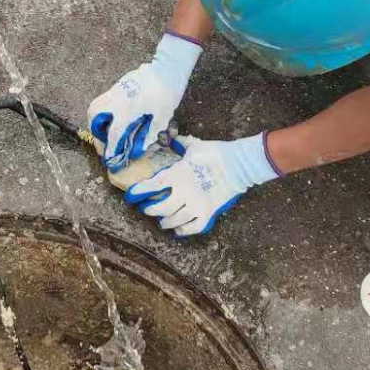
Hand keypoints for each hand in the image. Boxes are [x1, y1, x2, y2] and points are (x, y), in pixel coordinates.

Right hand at [87, 32, 201, 172]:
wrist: (167, 68)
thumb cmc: (167, 94)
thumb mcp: (161, 118)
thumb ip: (148, 134)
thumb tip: (139, 148)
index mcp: (128, 110)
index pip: (114, 133)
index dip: (111, 148)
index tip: (109, 158)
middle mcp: (116, 100)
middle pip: (95, 117)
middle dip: (96, 131)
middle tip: (105, 141)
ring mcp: (115, 90)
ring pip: (95, 106)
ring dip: (96, 120)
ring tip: (106, 129)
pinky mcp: (118, 85)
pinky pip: (103, 99)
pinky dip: (103, 110)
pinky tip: (114, 116)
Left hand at [125, 134, 280, 236]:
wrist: (239, 164)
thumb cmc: (215, 152)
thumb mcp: (193, 146)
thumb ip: (178, 144)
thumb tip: (168, 138)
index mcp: (177, 175)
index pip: (152, 186)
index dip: (139, 192)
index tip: (131, 196)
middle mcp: (183, 193)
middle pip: (160, 208)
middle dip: (150, 210)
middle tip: (147, 209)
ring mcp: (196, 205)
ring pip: (173, 221)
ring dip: (165, 222)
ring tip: (162, 221)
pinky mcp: (208, 213)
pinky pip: (191, 228)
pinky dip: (183, 231)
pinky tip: (178, 229)